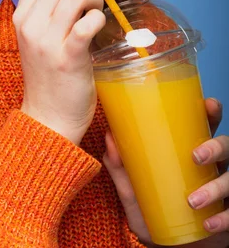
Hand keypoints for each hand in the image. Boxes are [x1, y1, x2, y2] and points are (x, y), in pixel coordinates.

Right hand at [13, 0, 114, 145]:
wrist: (48, 117)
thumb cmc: (51, 73)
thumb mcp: (42, 34)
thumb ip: (54, 5)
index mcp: (23, 13)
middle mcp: (29, 23)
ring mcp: (46, 41)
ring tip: (100, 11)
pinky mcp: (66, 58)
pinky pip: (87, 23)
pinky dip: (99, 18)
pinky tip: (100, 26)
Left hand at [103, 98, 228, 246]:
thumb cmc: (154, 214)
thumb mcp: (134, 194)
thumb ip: (122, 171)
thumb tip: (110, 140)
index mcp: (192, 153)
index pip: (206, 126)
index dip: (212, 113)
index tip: (208, 104)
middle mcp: (213, 168)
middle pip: (226, 146)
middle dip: (216, 147)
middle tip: (195, 156)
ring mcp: (224, 191)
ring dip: (215, 187)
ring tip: (193, 200)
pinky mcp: (228, 216)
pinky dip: (223, 218)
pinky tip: (208, 223)